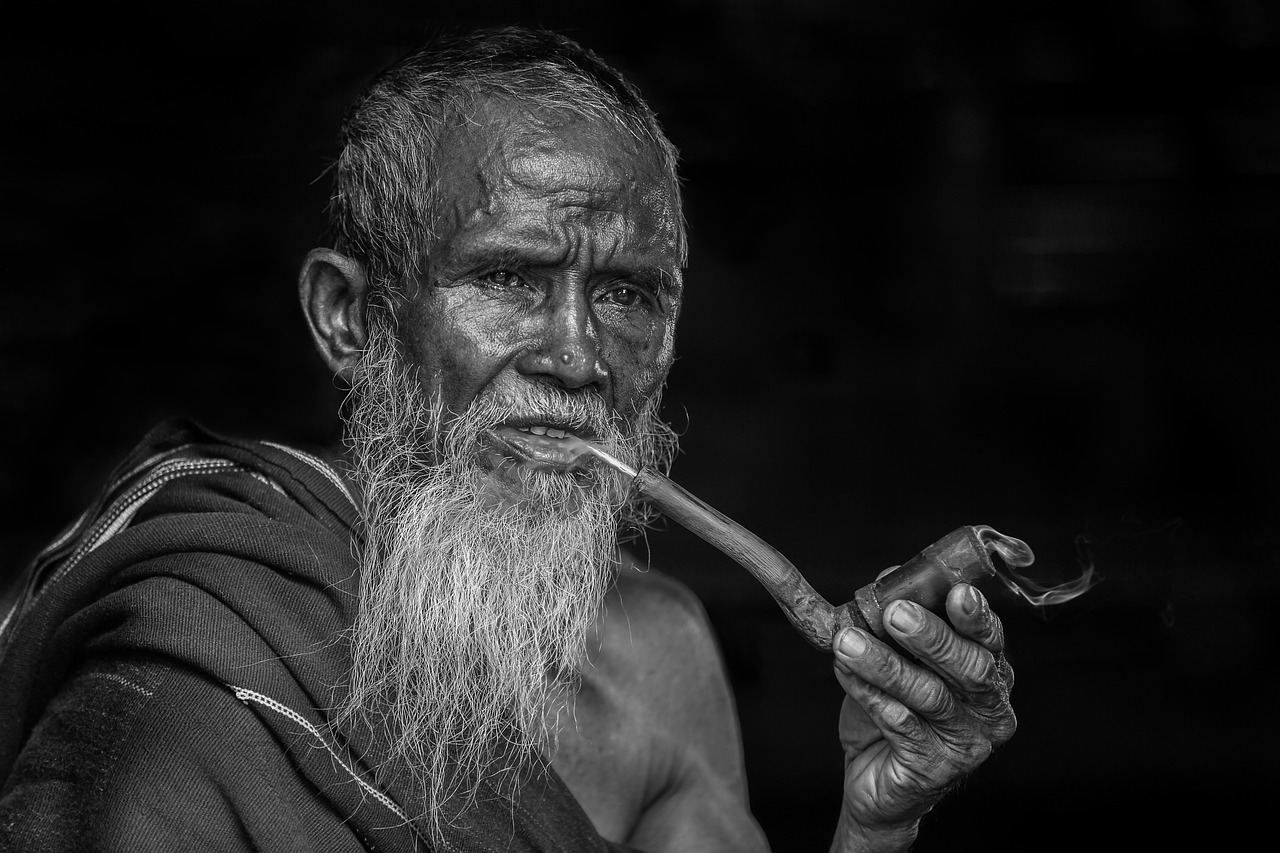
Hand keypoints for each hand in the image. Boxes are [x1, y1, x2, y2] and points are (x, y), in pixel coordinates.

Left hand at [828, 583, 1015, 852]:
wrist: (875, 780)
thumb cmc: (893, 709)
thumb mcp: (896, 657)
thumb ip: (900, 617)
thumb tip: (892, 574)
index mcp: (988, 671)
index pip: (990, 638)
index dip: (977, 616)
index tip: (958, 592)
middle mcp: (989, 708)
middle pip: (970, 668)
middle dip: (932, 637)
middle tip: (894, 614)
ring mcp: (967, 742)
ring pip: (930, 695)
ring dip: (885, 664)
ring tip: (847, 642)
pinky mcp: (935, 768)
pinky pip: (901, 725)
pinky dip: (869, 695)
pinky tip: (844, 673)